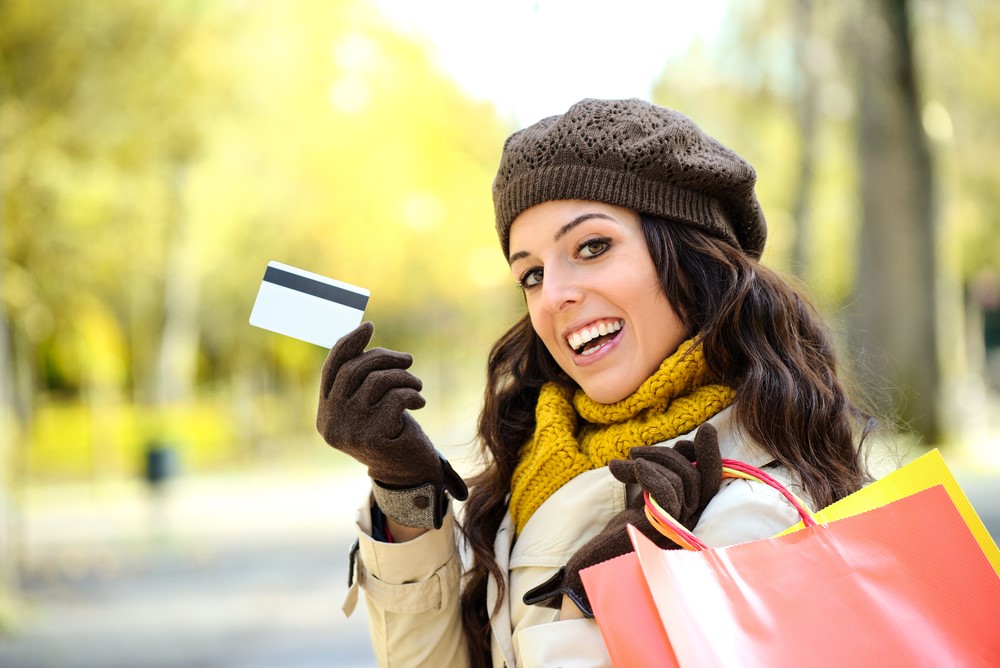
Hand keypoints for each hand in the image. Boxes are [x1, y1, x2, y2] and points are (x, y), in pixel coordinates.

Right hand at [317, 322, 466, 527]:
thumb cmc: (392, 430)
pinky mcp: (372, 438)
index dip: (349, 344)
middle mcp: (331, 424)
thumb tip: (364, 330)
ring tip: (416, 385)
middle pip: (354, 370)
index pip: (332, 368)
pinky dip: (412, 394)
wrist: (410, 472)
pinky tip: (420, 402)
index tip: (369, 327)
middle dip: (384, 358)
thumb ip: (362, 377)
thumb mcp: (373, 402)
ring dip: (403, 377)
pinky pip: (395, 398)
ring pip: (377, 381)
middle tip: (408, 360)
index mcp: (325, 414)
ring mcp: (349, 432)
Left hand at [522, 424, 722, 615]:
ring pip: (680, 479)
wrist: (596, 564)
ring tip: (621, 463)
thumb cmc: (621, 532)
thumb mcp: (646, 497)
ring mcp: (676, 528)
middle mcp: (688, 522)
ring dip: (648, 461)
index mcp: (688, 512)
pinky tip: (618, 469)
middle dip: (665, 453)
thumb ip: (664, 475)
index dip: (710, 454)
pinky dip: (644, 472)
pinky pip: (664, 492)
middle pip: (694, 475)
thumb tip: (684, 447)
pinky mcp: (658, 530)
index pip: (711, 481)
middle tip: (634, 451)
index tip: (704, 429)